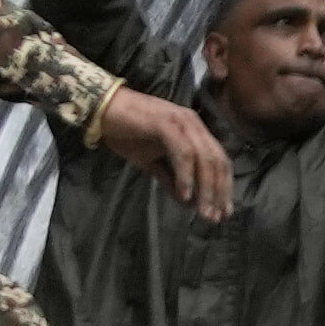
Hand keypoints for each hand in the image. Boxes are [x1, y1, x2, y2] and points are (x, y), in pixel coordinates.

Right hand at [99, 92, 240, 226]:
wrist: (100, 108)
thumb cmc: (125, 132)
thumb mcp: (150, 161)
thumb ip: (170, 179)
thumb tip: (187, 203)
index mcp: (195, 130)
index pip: (219, 161)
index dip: (223, 187)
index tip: (223, 212)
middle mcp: (194, 124)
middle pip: (217, 161)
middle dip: (218, 192)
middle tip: (215, 218)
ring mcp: (182, 122)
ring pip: (204, 158)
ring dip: (206, 188)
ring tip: (203, 212)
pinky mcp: (166, 124)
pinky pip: (183, 153)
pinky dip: (186, 175)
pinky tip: (185, 194)